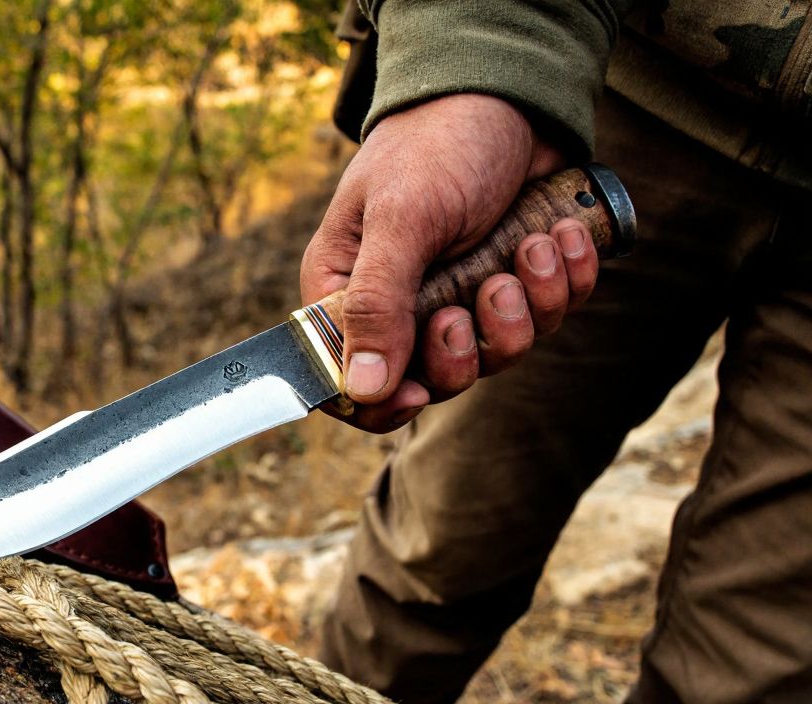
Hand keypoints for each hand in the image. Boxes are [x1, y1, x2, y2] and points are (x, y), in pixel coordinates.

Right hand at [301, 94, 598, 431]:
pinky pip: (548, 317)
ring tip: (530, 246)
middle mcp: (400, 305)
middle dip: (472, 343)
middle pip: (434, 379)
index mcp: (348, 292)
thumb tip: (361, 388)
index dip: (383, 401)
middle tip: (487, 287)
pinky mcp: (514, 282)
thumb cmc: (436, 146)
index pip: (351, 382)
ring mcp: (461, 296)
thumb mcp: (402, 220)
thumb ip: (378, 304)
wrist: (508, 94)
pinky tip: (559, 233)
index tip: (419, 392)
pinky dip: (564, 280)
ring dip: (529, 304)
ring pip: (498, 355)